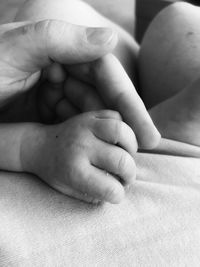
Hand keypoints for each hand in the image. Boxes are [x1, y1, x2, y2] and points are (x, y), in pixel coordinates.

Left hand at [15, 0, 159, 148]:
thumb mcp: (13, 49)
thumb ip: (61, 39)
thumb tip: (111, 38)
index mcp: (59, 49)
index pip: (105, 75)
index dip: (129, 104)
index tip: (148, 134)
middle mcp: (61, 70)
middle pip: (101, 97)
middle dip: (120, 124)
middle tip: (137, 151)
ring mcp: (53, 92)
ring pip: (89, 113)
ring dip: (103, 134)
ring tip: (119, 154)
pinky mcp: (45, 111)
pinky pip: (72, 125)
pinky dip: (84, 138)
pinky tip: (94, 150)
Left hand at [21, 110, 136, 203]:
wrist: (39, 146)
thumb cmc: (55, 172)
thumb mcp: (69, 190)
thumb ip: (93, 196)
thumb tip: (118, 192)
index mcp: (74, 171)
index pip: (110, 188)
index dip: (118, 195)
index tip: (115, 192)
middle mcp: (81, 147)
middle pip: (122, 161)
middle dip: (130, 174)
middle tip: (125, 175)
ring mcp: (85, 127)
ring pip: (122, 131)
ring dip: (131, 146)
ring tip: (126, 153)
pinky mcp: (88, 116)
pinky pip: (115, 116)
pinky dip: (122, 128)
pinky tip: (117, 139)